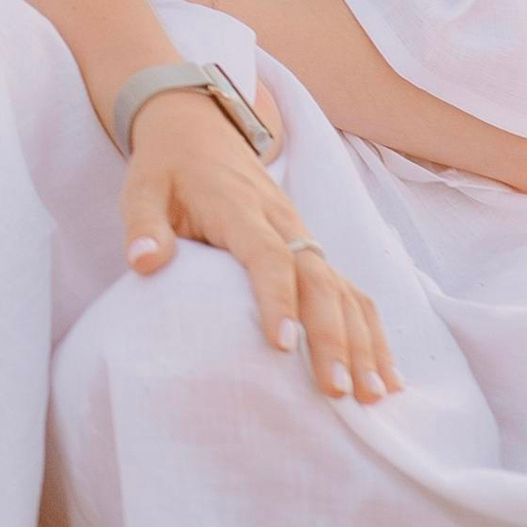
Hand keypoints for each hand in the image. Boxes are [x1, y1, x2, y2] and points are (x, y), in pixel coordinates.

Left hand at [123, 89, 399, 401]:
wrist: (199, 131)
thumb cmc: (168, 168)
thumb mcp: (141, 187)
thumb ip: (142, 224)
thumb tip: (144, 262)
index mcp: (240, 209)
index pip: (268, 255)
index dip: (277, 297)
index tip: (281, 343)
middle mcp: (283, 223)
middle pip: (319, 279)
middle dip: (332, 336)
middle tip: (338, 390)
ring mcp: (304, 236)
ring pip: (344, 289)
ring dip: (362, 342)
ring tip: (372, 395)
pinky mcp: (312, 250)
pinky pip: (350, 291)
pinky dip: (371, 331)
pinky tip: (385, 374)